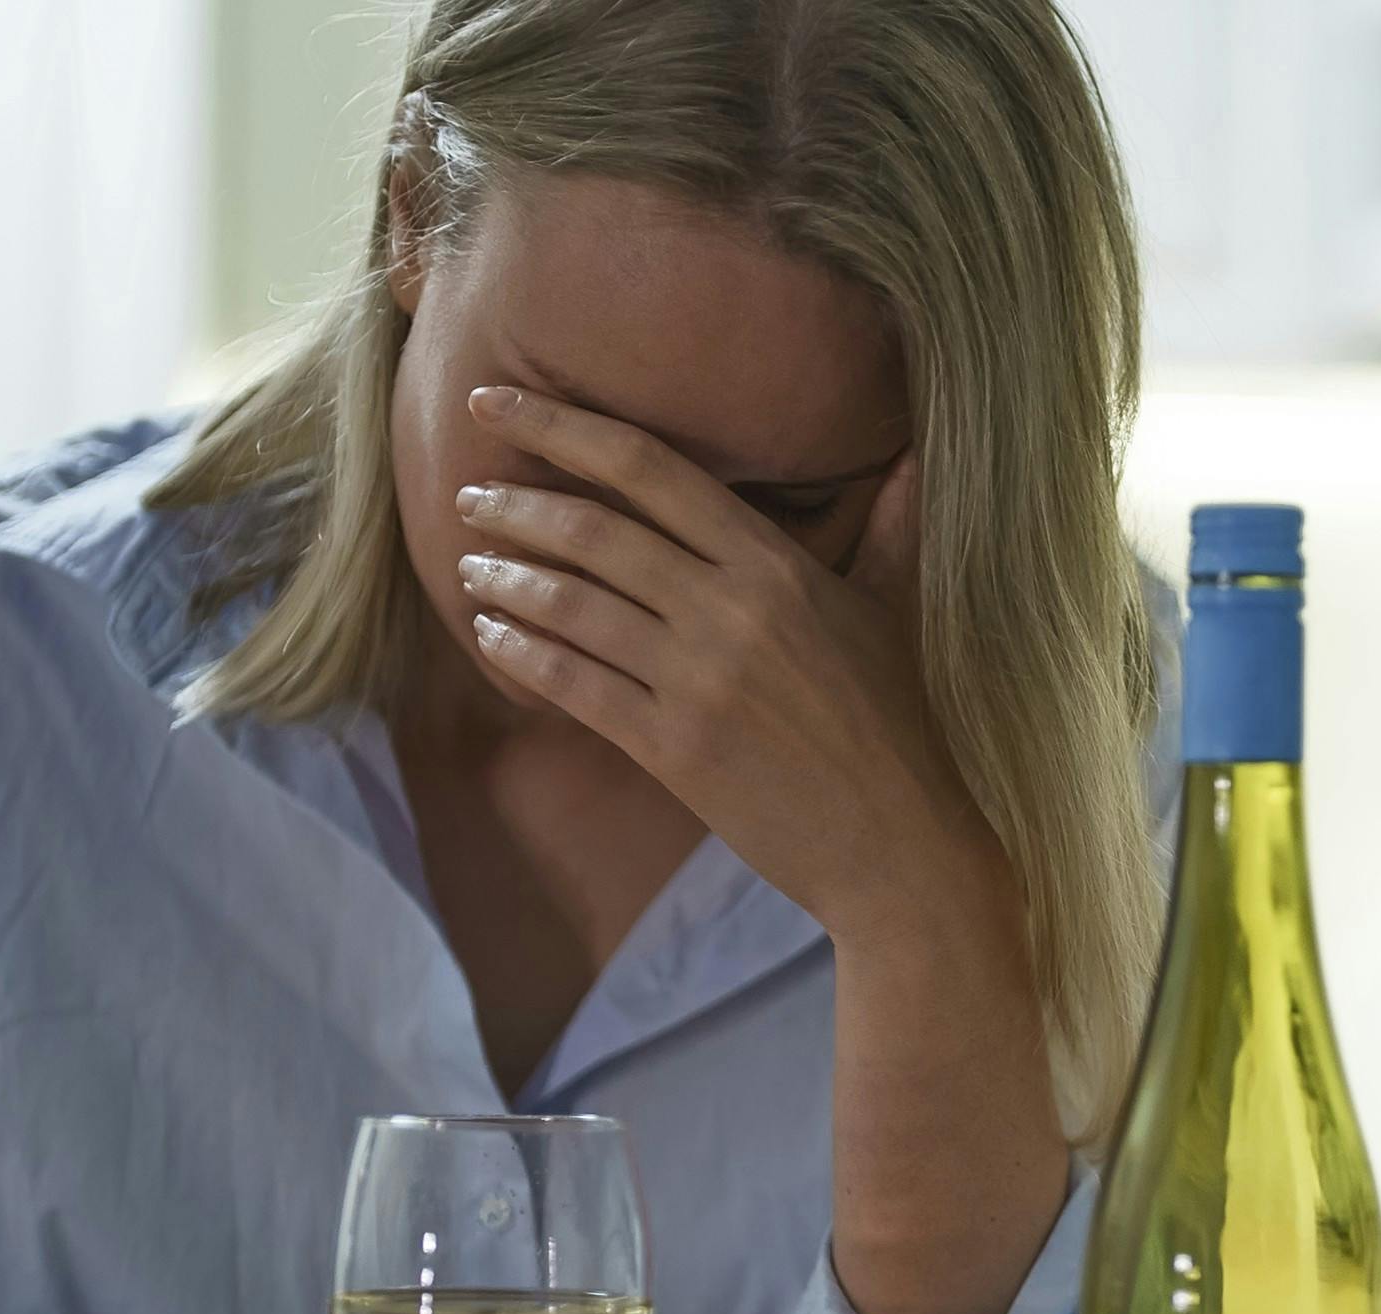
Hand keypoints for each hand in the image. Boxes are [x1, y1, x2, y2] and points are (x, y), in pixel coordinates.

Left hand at [447, 386, 1004, 943]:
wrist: (899, 845)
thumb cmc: (901, 726)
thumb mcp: (896, 611)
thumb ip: (890, 528)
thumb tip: (912, 461)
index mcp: (776, 566)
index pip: (650, 470)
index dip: (563, 427)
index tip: (496, 401)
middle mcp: (730, 611)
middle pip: (595, 532)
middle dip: (517, 505)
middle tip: (468, 493)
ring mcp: (697, 681)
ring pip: (572, 606)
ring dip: (506, 578)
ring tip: (470, 565)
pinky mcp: (674, 748)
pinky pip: (574, 685)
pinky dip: (522, 654)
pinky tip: (489, 636)